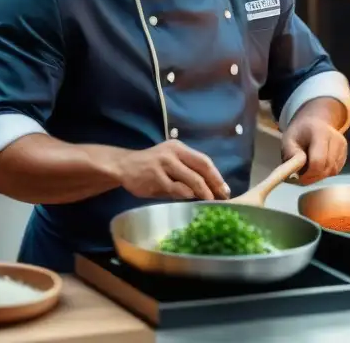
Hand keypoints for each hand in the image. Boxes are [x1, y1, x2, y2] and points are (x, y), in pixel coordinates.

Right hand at [115, 140, 230, 200]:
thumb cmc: (150, 168)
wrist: (123, 166)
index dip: (217, 176)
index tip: (225, 190)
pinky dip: (186, 195)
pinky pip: (176, 188)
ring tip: (209, 202)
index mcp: (179, 147)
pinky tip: (190, 201)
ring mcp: (164, 163)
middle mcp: (173, 152)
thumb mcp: (170, 164)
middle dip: (214, 184)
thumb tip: (209, 190)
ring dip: (203, 192)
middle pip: (202, 167)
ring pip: (192, 179)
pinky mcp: (155, 176)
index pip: (204, 160)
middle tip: (222, 198)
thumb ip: (186, 173)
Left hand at [281, 116, 346, 184]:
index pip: (318, 160)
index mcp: (320, 132)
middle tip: (301, 176)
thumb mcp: (288, 140)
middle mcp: (335, 139)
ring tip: (308, 168)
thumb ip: (291, 154)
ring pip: (332, 171)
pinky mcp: (345, 154)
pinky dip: (325, 172)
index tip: (299, 177)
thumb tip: (297, 171)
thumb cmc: (299, 133)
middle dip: (313, 176)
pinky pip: (335, 170)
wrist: (314, 123)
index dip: (308, 174)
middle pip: (327, 167)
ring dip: (319, 175)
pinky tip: (317, 165)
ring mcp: (342, 146)